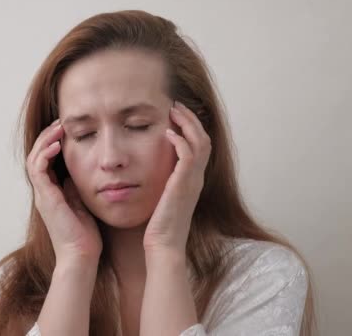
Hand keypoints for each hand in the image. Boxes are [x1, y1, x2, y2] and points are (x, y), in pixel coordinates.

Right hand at [27, 119, 101, 264]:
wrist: (81, 256)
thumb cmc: (85, 235)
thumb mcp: (83, 203)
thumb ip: (77, 188)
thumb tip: (81, 171)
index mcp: (52, 192)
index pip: (46, 160)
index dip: (53, 142)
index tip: (67, 129)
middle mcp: (44, 192)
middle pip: (37, 155)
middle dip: (47, 136)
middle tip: (61, 122)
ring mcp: (42, 194)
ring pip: (34, 158)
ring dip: (45, 140)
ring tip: (58, 127)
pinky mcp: (45, 198)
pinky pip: (38, 169)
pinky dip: (45, 154)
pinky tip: (58, 143)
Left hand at [143, 101, 211, 253]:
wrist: (163, 246)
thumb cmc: (158, 226)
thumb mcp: (161, 197)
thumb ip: (160, 181)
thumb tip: (147, 168)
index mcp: (192, 180)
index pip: (199, 145)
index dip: (190, 127)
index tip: (175, 114)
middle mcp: (196, 178)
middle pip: (204, 138)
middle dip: (191, 119)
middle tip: (175, 105)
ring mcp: (192, 181)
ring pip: (200, 142)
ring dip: (187, 123)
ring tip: (173, 111)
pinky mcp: (183, 185)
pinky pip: (189, 155)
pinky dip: (180, 140)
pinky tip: (167, 132)